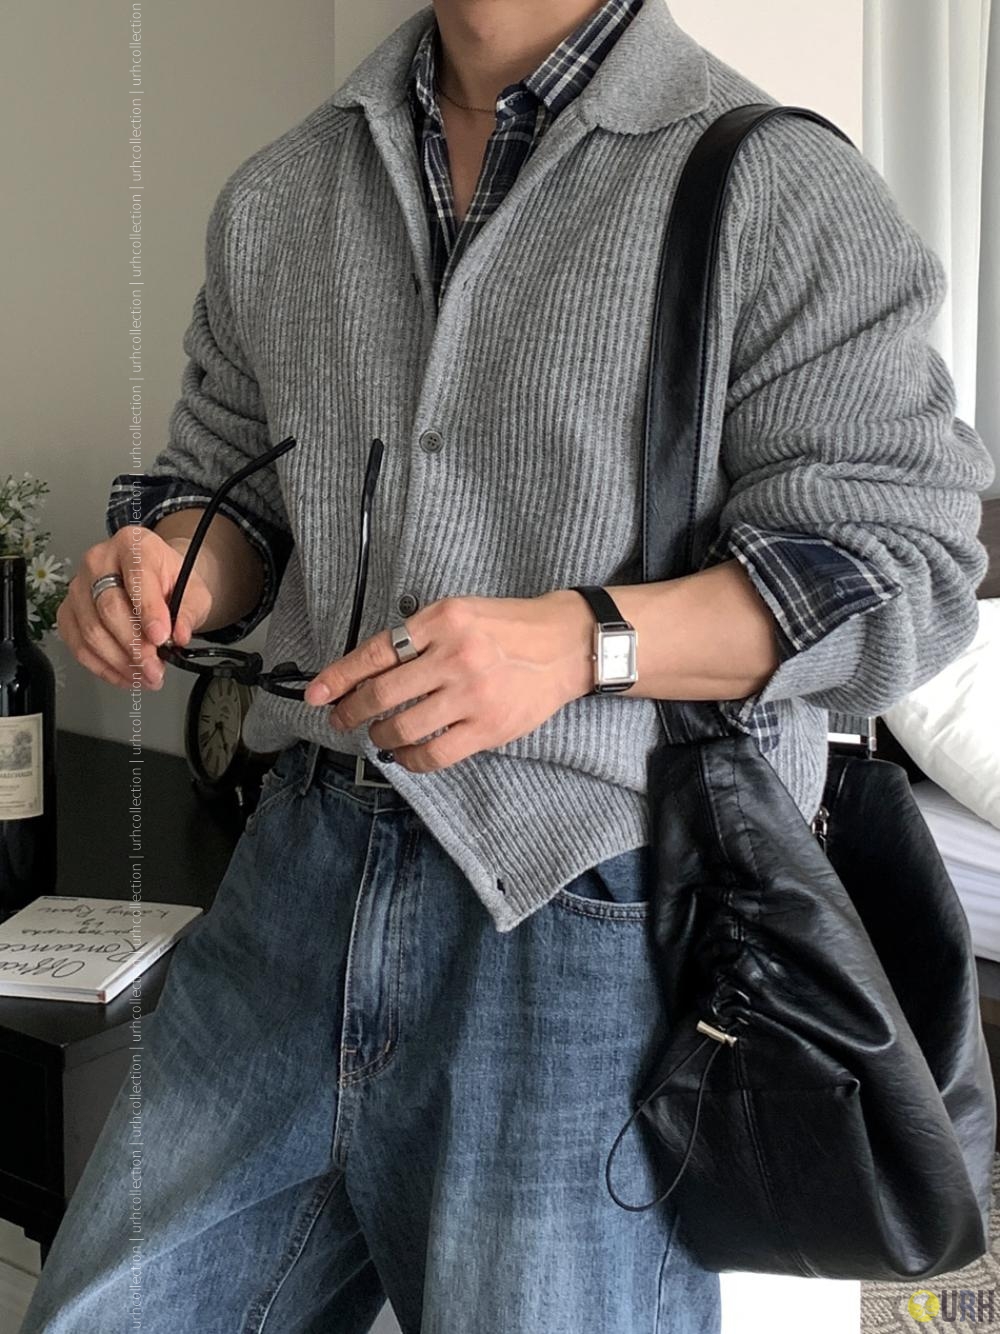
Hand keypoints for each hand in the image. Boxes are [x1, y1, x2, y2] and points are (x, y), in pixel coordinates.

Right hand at [56, 528, 213, 689]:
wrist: (156, 581)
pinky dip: (102, 666)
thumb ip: (189, 611)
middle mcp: (99, 560)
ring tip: (145, 675)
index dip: (149, 611)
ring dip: (119, 661)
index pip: (137, 578)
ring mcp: (79, 586)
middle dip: (134, 645)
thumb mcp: (194, 591)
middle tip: (154, 666)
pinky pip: (78, 644)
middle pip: (109, 607)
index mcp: (133, 545)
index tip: (162, 637)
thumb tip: (179, 635)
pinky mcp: (69, 611)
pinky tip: (124, 675)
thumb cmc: (170, 582)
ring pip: (91, 630)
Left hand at [303, 591, 594, 772]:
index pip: (376, 652)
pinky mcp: (489, 727)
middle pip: (382, 694)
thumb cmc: (507, 627)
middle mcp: (454, 656)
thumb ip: (417, 636)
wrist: (565, 644)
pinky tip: (405, 754)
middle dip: (351, 712)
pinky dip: (411, 759)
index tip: (316, 694)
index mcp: (441, 621)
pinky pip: (435, 755)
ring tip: (378, 736)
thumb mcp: (459, 612)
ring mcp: (472, 694)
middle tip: (340, 719)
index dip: (339, 677)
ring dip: (380, 737)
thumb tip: (367, 671)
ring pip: (403, 728)